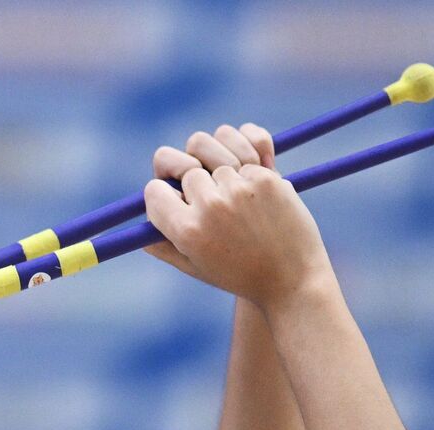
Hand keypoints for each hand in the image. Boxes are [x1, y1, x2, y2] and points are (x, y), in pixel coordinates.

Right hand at [142, 125, 331, 308]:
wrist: (292, 281)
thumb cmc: (239, 275)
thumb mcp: (194, 266)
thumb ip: (162, 243)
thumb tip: (140, 219)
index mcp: (186, 231)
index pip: (154, 190)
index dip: (162, 193)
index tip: (175, 199)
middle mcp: (210, 206)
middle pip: (185, 166)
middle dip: (195, 178)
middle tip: (210, 194)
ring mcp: (239, 189)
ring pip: (213, 148)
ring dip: (221, 161)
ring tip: (235, 185)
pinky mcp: (266, 177)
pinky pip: (248, 144)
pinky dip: (249, 155)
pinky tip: (254, 176)